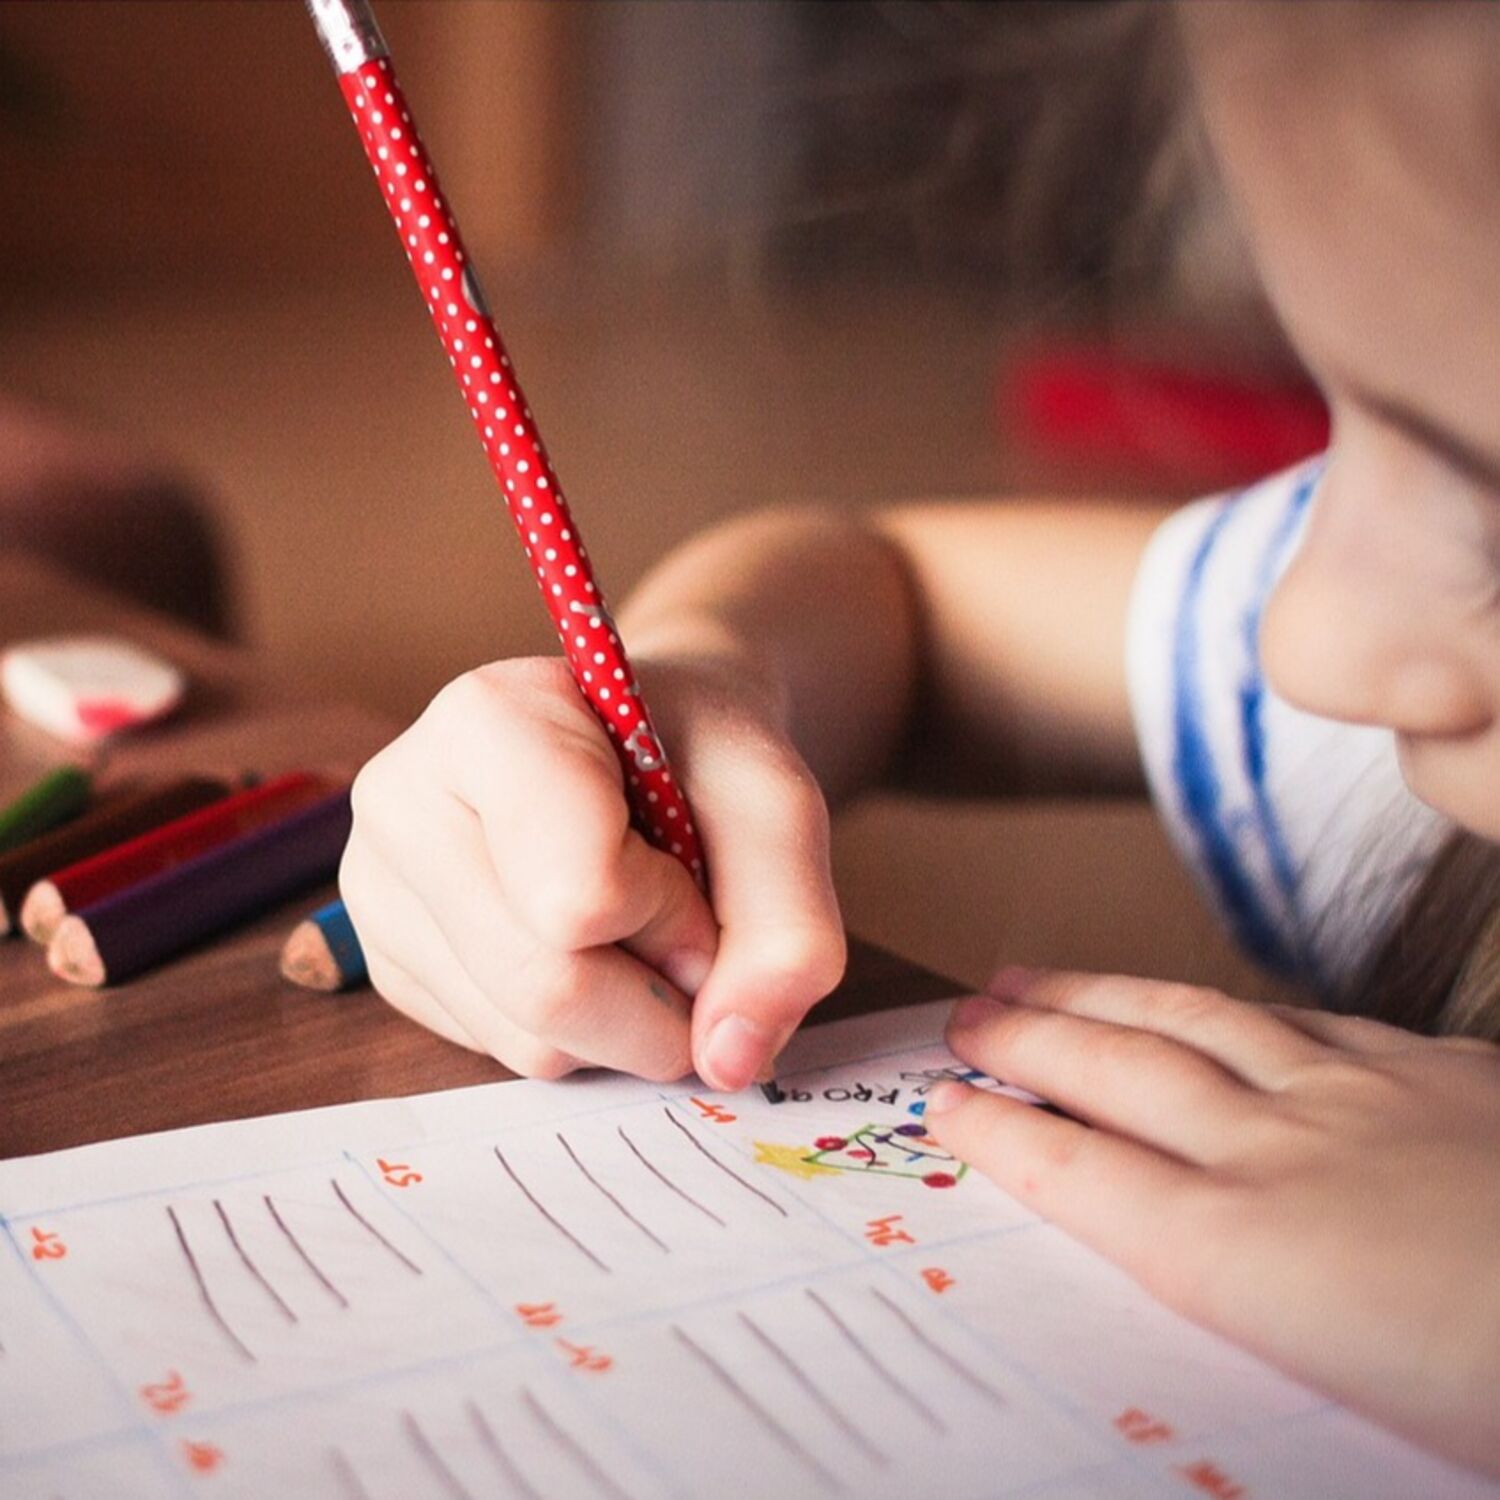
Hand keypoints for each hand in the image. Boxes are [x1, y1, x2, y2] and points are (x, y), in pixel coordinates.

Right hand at [339, 654, 844, 1088]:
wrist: (654, 741)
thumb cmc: (702, 756)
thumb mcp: (778, 809)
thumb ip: (788, 929)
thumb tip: (728, 1059)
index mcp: (486, 721)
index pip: (580, 897)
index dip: (673, 914)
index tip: (692, 865)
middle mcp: (402, 800)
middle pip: (546, 987)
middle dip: (658, 994)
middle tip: (690, 932)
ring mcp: (380, 888)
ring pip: (527, 1039)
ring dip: (625, 1019)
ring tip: (635, 926)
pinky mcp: (389, 963)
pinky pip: (502, 1053)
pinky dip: (580, 1030)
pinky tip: (585, 948)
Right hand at [924, 970, 1499, 1475]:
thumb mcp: (1351, 1406)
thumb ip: (1250, 1319)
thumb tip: (1185, 1280)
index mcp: (1252, 1256)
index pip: (1088, 1177)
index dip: (1006, 1134)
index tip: (946, 1105)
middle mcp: (1285, 1156)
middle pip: (1123, 1075)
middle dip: (1031, 1039)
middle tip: (967, 1014)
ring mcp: (1363, 1099)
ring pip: (1199, 1023)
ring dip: (1105, 998)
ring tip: (1042, 978)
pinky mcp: (1438, 1074)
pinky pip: (1304, 1021)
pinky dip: (1231, 1007)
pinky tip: (1213, 1003)